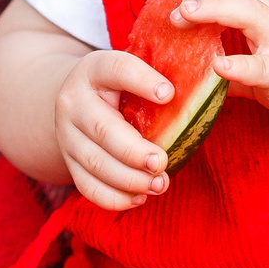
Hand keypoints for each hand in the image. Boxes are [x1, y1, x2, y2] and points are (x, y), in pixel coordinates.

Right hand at [55, 46, 173, 210]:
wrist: (74, 100)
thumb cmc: (117, 85)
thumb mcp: (130, 70)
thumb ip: (155, 77)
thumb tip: (201, 93)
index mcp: (94, 70)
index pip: (116, 69)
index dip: (141, 80)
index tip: (169, 94)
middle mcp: (74, 102)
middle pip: (102, 129)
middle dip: (134, 151)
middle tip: (162, 162)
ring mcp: (66, 136)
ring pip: (95, 163)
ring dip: (129, 179)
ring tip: (159, 184)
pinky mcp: (69, 163)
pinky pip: (87, 187)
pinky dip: (114, 198)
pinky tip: (139, 198)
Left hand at [161, 0, 268, 135]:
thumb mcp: (265, 62)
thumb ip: (234, 60)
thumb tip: (198, 68)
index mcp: (268, 17)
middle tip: (167, 4)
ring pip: (250, 14)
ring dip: (214, 10)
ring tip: (183, 16)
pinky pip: (263, 66)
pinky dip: (240, 65)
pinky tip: (218, 67)